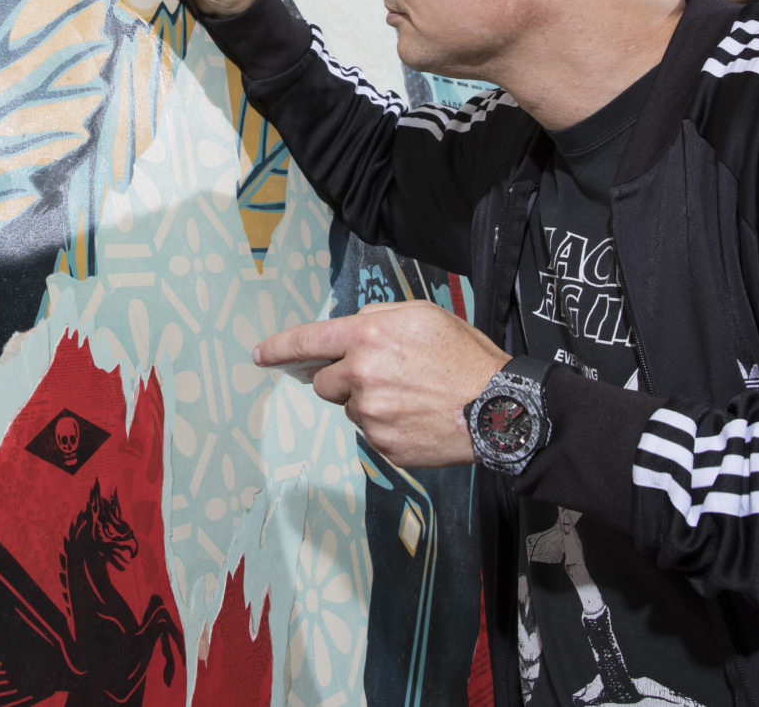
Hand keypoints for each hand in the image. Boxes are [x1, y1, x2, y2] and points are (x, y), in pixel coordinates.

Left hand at [254, 301, 508, 467]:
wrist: (498, 409)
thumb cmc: (464, 357)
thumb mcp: (421, 315)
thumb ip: (377, 318)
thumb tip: (351, 329)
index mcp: (368, 337)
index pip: (306, 341)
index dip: (278, 348)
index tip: (260, 355)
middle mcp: (361, 376)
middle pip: (325, 383)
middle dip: (342, 379)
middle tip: (381, 376)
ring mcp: (370, 414)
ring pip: (349, 408)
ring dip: (367, 402)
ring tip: (409, 396)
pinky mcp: (383, 445)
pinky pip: (370, 432)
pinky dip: (386, 425)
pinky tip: (415, 416)